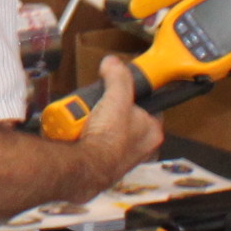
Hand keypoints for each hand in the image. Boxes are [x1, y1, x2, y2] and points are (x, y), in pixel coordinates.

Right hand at [71, 54, 166, 184]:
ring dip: (95, 122)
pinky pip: (95, 143)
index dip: (135, 97)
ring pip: (109, 130)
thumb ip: (117, 77)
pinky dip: (85, 135)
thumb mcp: (116, 97)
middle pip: (125, 119)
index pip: (150, 107)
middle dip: (109, 110)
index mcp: (153, 132)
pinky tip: (78, 131)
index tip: (122, 90)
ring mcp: (121, 157)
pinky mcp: (103, 164)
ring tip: (84, 117)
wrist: (86, 167)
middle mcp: (141, 148)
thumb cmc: (109, 138)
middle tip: (99, 104)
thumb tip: (113, 63)